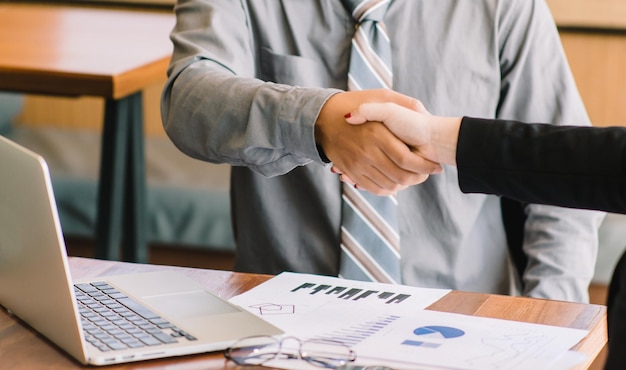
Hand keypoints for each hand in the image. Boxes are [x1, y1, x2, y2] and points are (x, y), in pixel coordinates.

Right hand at [315, 90, 441, 195]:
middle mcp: (366, 151)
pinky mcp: (351, 172)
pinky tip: (397, 182)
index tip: (436, 166)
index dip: (425, 166)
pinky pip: (374, 188)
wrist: (322, 118)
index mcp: (377, 133)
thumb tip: (425, 113)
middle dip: (418, 178)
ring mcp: (357, 164)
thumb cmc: (353, 104)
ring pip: (388, 185)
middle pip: (400, 175)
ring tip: (414, 178)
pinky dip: (388, 189)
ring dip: (405, 184)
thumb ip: (404, 103)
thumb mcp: (380, 95)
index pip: (407, 160)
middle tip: (427, 174)